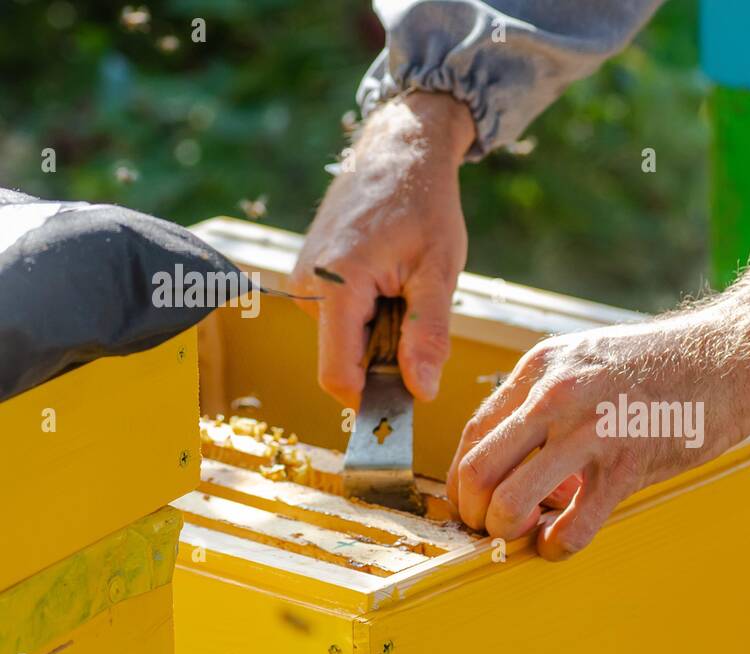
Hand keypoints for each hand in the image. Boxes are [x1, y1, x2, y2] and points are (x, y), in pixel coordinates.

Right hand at [290, 92, 475, 408]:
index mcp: (336, 286)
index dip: (372, 398)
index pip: (338, 375)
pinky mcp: (311, 275)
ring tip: (406, 287)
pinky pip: (342, 318)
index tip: (407, 402)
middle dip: (386, 357)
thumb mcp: (438, 271)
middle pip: (345, 360)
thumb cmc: (423, 203)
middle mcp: (308, 286)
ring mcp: (305, 280)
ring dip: (382, 332)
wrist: (398, 149)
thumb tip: (421, 392)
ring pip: (346, 340)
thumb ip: (428, 335)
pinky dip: (371, 314)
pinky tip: (391, 280)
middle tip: (420, 314)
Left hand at [446, 225, 749, 558]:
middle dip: (473, 514)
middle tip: (489, 529)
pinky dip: (557, 547)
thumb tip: (512, 460)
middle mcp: (555, 395)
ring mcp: (590, 428)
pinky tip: (561, 542)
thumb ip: (544, 403)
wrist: (732, 358)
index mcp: (540, 368)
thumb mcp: (587, 362)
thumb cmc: (662, 366)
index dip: (463, 481)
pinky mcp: (627, 463)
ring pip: (509, 501)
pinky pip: (572, 526)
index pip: (472, 435)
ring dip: (506, 533)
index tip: (472, 504)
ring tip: (524, 536)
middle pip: (477, 471)